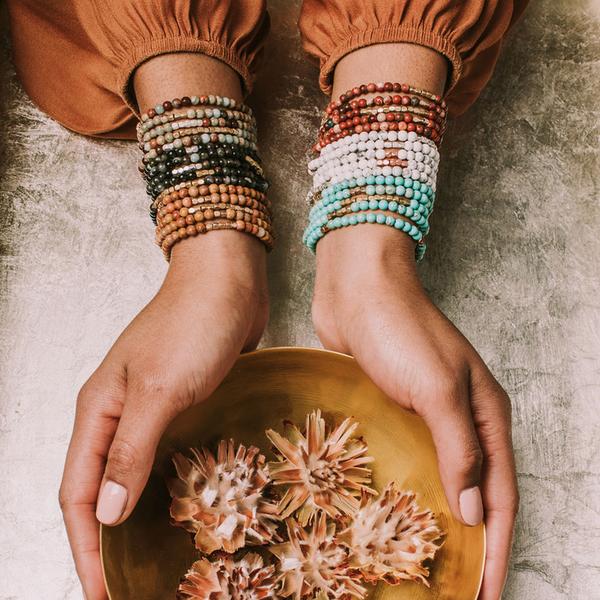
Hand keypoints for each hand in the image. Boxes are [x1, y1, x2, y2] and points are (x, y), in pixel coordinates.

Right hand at [59, 233, 267, 599]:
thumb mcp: (159, 390)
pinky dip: (175, 485)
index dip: (85, 547)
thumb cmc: (192, 324)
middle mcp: (120, 413)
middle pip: (102, 488)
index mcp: (98, 410)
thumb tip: (105, 511)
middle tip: (131, 584)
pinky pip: (172, 454)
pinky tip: (193, 505)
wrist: (229, 280)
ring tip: (160, 558)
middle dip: (110, 540)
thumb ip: (130, 449)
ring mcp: (154, 408)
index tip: (103, 592)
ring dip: (142, 516)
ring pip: (137, 474)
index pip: (77, 492)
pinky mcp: (186, 402)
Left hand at [312, 227, 517, 599]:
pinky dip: (406, 490)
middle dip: (473, 542)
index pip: (501, 495)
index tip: (486, 593)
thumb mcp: (438, 389)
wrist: (358, 287)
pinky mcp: (393, 408)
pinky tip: (391, 511)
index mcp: (486, 414)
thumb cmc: (399, 329)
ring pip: (440, 479)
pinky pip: (407, 460)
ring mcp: (426, 414)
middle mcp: (461, 419)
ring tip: (423, 560)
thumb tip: (477, 513)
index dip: (497, 548)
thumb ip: (460, 450)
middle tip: (457, 586)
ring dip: (438, 519)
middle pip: (476, 492)